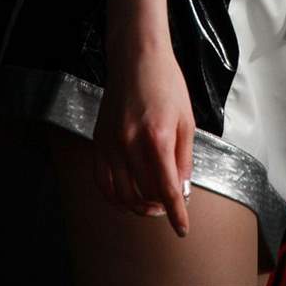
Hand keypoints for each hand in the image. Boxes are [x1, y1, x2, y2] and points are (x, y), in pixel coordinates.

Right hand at [92, 38, 194, 236]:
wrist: (137, 57)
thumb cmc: (167, 84)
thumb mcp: (186, 119)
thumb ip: (183, 158)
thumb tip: (181, 190)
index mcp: (158, 138)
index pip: (167, 189)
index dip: (176, 214)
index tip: (182, 228)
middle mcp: (131, 144)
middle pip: (145, 193)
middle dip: (160, 206)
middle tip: (168, 206)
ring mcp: (111, 144)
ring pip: (122, 194)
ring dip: (138, 205)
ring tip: (151, 203)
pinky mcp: (98, 141)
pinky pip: (102, 182)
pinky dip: (114, 196)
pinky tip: (127, 196)